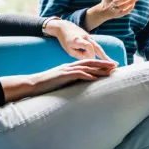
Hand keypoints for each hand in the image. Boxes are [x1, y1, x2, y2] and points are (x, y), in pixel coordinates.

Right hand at [1, 59, 116, 101]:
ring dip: (99, 69)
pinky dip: (87, 75)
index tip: (110, 67)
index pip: (87, 63)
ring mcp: (66, 70)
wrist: (32, 84)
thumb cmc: (46, 86)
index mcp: (69, 67)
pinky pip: (77, 74)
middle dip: (103, 64)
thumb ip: (70, 81)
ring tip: (110, 71)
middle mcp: (69, 66)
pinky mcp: (63, 76)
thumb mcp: (61, 82)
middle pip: (90, 62)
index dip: (99, 64)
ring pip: (86, 67)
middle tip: (115, 66)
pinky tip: (95, 78)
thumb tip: (80, 85)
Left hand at [45, 19, 116, 61]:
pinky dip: (102, 54)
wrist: (65, 26)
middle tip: (112, 65)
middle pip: (97, 47)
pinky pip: (97, 47)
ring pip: (99, 48)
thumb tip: (89, 60)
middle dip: (104, 57)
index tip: (91, 61)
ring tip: (114, 64)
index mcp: (78, 40)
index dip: (90, 54)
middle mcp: (86, 37)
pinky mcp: (91, 39)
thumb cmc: (65, 40)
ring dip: (106, 56)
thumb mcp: (69, 50)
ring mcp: (90, 37)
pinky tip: (108, 60)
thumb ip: (79, 55)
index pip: (87, 46)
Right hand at [100, 0, 138, 19]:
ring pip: (122, 7)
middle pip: (116, 2)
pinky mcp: (118, 15)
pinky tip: (133, 3)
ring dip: (130, 2)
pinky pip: (125, 12)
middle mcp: (109, 6)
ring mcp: (114, 11)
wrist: (103, 13)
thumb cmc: (106, 1)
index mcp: (105, 0)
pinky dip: (130, 7)